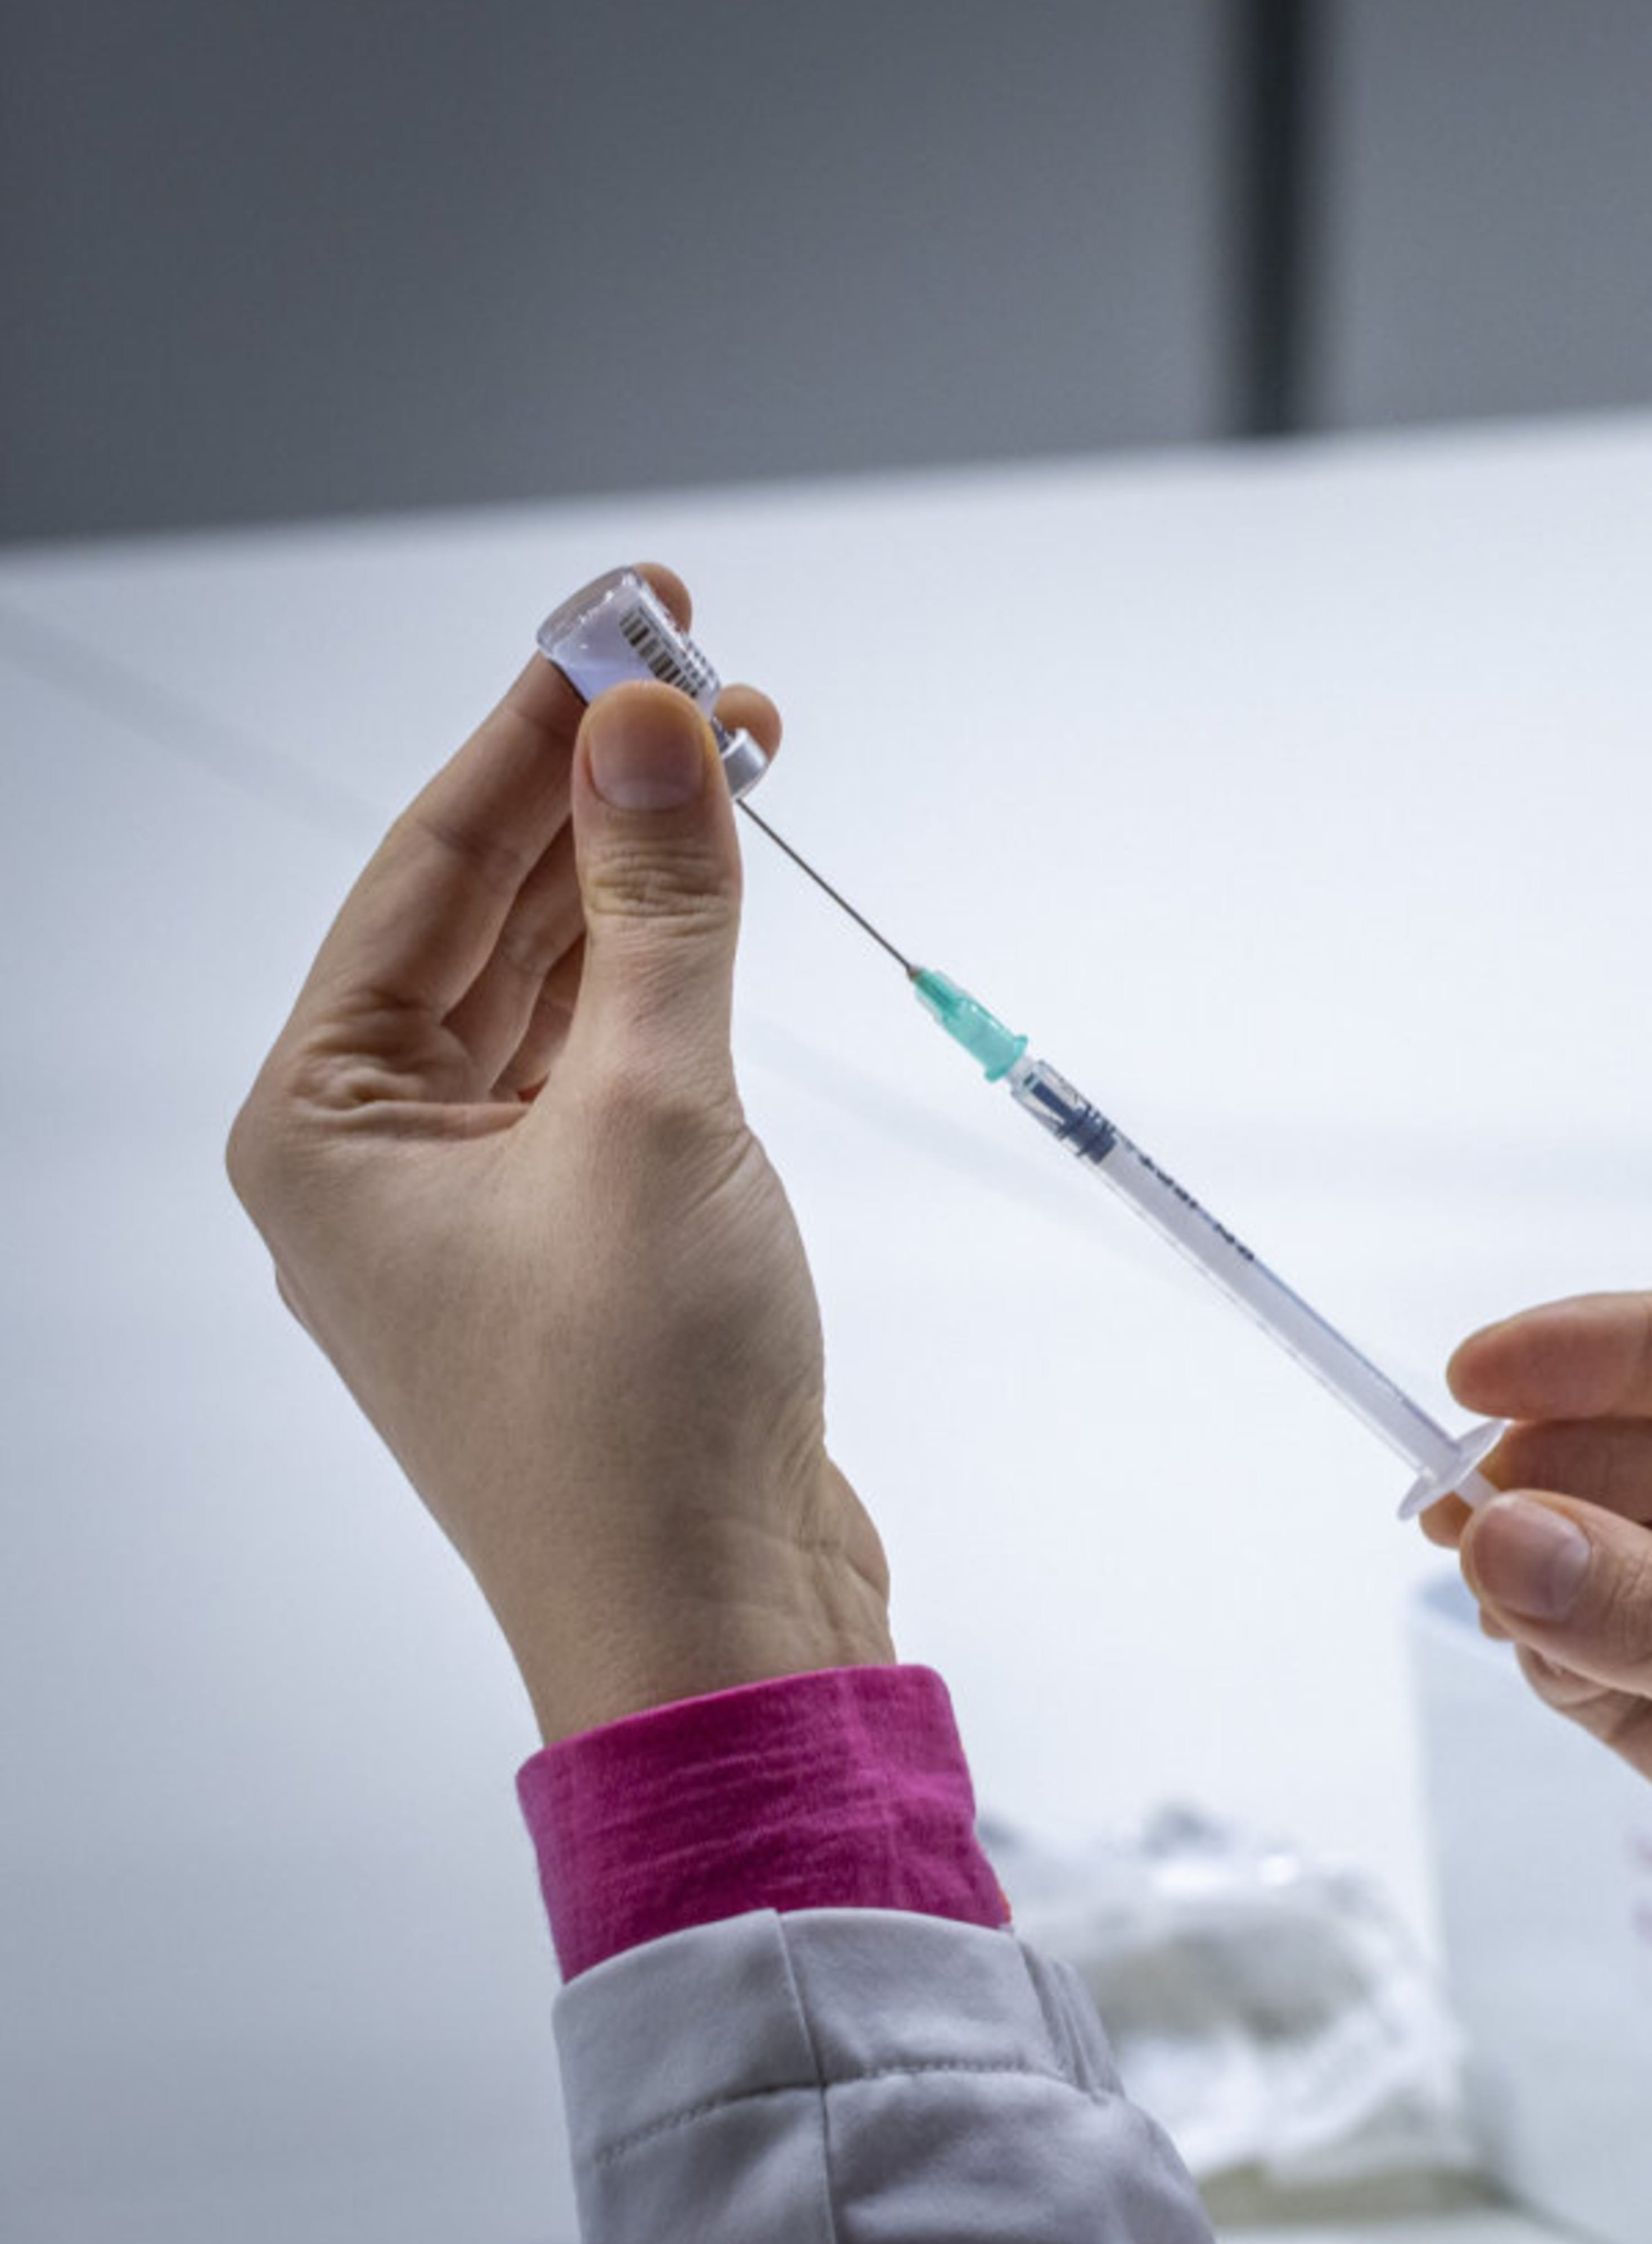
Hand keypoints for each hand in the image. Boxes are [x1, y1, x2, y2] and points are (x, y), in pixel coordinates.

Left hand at [227, 567, 890, 1743]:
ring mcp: (483, 1209)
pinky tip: (720, 903)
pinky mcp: (587, 1248)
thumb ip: (658, 909)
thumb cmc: (641, 1411)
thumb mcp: (658, 1116)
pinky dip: (671, 981)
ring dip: (646, 878)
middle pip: (484, 918)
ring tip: (737, 752)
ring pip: (558, 988)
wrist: (715, 1623)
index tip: (624, 620)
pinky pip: (615, 1068)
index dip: (533, 730)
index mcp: (323, 1129)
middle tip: (699, 663)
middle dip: (595, 790)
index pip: (425, 870)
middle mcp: (378, 1162)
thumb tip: (649, 727)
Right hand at [1428, 1288, 1651, 2190]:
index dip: (1614, 1351)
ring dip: (1558, 1566)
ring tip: (1471, 1570)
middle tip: (1450, 1501)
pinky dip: (1575, 1663)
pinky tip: (1524, 1647)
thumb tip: (1503, 1541)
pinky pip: (1642, 1682)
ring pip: (1649, 1569)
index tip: (1476, 1374)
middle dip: (1569, 1468)